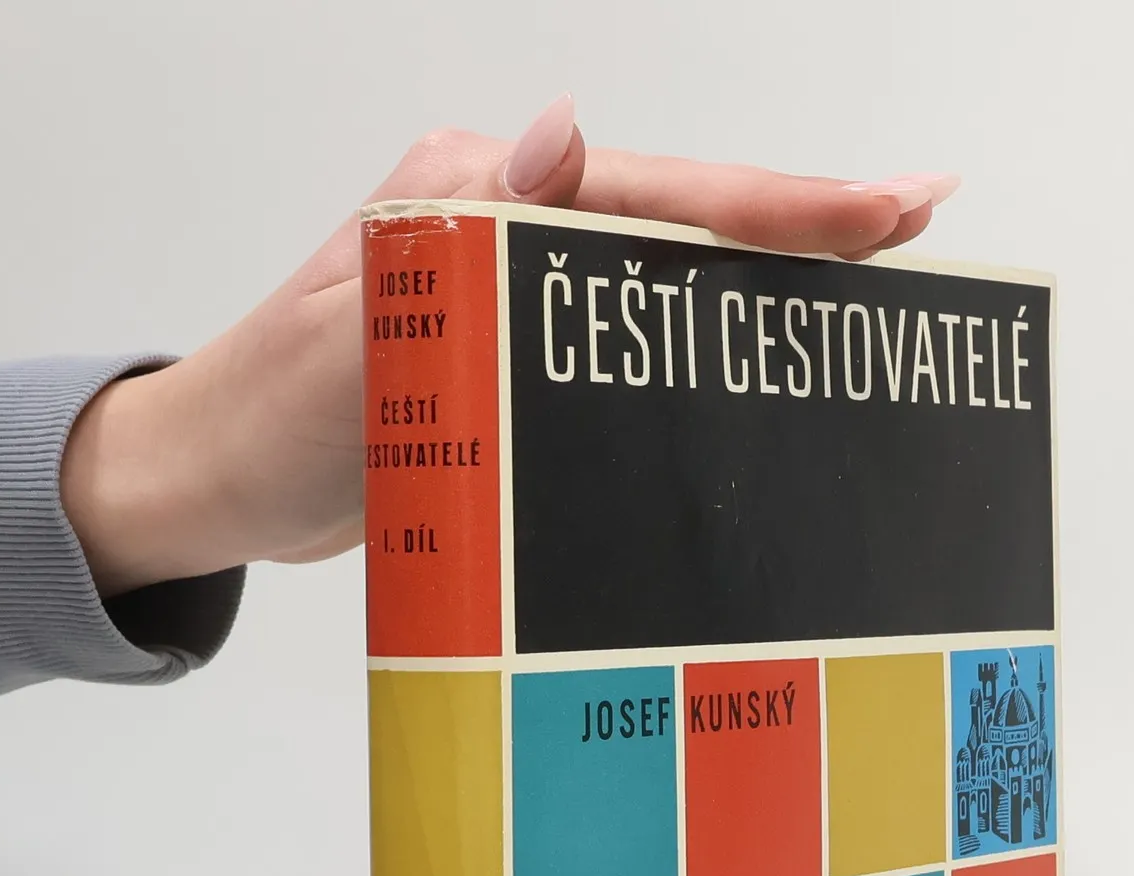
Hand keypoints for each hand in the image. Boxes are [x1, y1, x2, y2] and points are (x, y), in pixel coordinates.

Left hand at [61, 95, 956, 597]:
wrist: (215, 483)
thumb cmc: (273, 422)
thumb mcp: (365, 333)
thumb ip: (464, 241)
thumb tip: (565, 136)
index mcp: (472, 191)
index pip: (654, 194)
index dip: (778, 207)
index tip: (888, 209)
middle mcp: (498, 218)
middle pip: (677, 216)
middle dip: (798, 224)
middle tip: (918, 222)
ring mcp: (504, 280)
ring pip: (660, 272)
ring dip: (760, 277)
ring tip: (869, 282)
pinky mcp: (504, 344)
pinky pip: (624, 330)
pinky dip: (698, 337)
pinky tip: (756, 351)